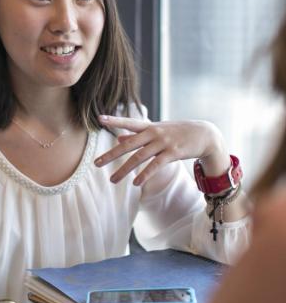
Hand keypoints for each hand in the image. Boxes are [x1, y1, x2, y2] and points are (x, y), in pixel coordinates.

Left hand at [94, 115, 229, 185]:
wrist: (206, 134)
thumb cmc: (178, 132)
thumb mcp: (157, 131)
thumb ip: (137, 135)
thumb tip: (119, 138)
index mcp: (149, 126)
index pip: (128, 122)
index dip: (114, 121)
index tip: (99, 118)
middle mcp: (153, 133)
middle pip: (128, 145)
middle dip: (111, 155)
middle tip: (96, 164)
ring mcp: (163, 143)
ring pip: (139, 157)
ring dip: (124, 170)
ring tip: (112, 180)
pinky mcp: (173, 153)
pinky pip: (155, 165)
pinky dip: (145, 175)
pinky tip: (135, 183)